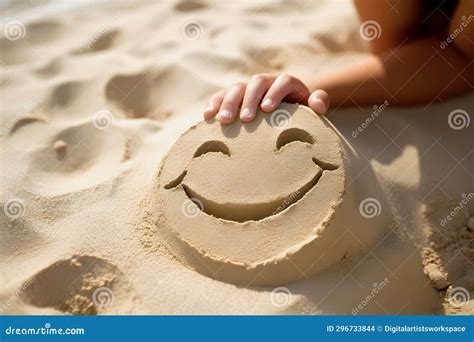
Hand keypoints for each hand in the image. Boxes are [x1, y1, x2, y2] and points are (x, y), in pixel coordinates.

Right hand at [203, 74, 329, 123]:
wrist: (284, 114)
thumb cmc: (300, 116)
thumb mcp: (311, 111)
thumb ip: (317, 104)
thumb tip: (317, 101)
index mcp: (287, 83)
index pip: (282, 81)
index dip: (275, 93)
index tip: (267, 109)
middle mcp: (266, 82)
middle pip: (256, 83)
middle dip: (249, 99)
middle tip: (246, 119)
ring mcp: (247, 88)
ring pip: (236, 89)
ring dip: (228, 103)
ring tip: (224, 121)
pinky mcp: (233, 97)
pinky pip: (220, 96)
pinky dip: (213, 104)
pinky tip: (207, 116)